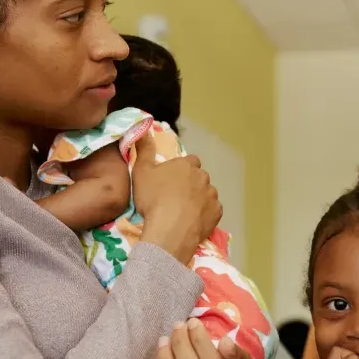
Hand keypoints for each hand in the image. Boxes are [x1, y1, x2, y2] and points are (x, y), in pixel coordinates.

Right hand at [132, 147, 221, 261]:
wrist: (169, 230)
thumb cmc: (154, 199)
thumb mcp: (141, 172)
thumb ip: (144, 150)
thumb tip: (144, 129)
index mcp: (186, 165)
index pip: (189, 161)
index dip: (181, 170)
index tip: (171, 180)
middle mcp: (203, 177)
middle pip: (199, 178)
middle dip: (191, 184)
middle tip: (175, 197)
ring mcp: (212, 195)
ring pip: (207, 193)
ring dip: (199, 199)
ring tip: (184, 212)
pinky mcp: (217, 213)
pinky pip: (212, 210)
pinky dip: (205, 214)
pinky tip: (193, 221)